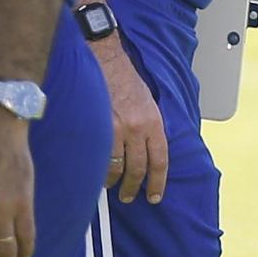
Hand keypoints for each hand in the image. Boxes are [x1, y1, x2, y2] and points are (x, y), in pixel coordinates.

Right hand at [92, 35, 167, 203]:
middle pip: (138, 169)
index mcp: (153, 122)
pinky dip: (99, 169)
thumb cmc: (125, 79)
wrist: (104, 60)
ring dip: (114, 181)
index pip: (160, 159)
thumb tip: (147, 151)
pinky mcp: (98, 129)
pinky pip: (99, 158)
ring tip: (112, 186)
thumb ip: (149, 127)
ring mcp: (116, 130)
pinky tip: (97, 173)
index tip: (155, 195)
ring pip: (117, 168)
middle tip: (130, 196)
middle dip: (134, 187)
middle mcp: (137, 128)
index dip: (158, 181)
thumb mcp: (147, 102)